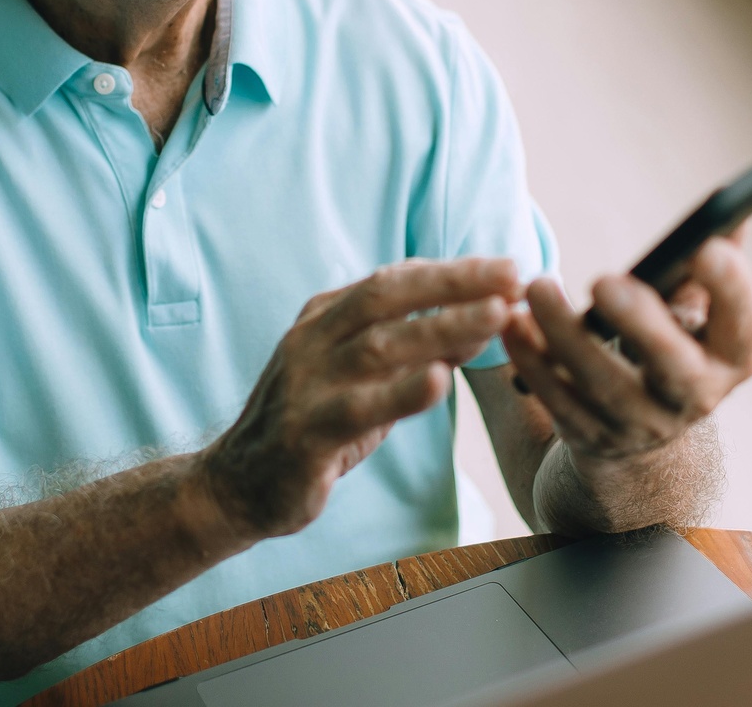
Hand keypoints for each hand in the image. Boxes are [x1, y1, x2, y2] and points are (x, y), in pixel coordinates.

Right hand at [198, 258, 519, 539]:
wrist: (239, 485)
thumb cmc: (315, 423)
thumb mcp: (363, 378)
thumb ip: (414, 349)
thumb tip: (484, 317)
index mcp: (325, 317)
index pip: (394, 280)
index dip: (452, 271)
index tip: (508, 266)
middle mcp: (313, 339)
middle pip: (387, 296)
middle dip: (454, 282)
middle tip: (513, 275)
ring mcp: (306, 384)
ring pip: (379, 345)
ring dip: (442, 327)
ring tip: (495, 315)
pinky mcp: (306, 434)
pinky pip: (358, 408)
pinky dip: (401, 392)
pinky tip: (441, 380)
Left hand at [502, 239, 751, 462]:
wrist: (640, 423)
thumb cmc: (672, 338)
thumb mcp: (699, 306)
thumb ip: (712, 263)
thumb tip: (731, 210)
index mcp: (732, 357)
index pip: (743, 325)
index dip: (732, 289)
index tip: (705, 247)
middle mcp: (695, 397)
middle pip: (674, 367)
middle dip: (641, 324)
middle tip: (602, 281)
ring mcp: (643, 424)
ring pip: (604, 385)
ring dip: (566, 335)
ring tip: (538, 286)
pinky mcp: (592, 436)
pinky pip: (558, 401)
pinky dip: (533, 362)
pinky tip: (512, 324)